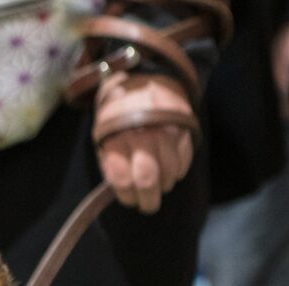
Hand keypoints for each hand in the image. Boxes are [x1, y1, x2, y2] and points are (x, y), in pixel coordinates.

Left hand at [93, 73, 193, 214]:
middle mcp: (141, 133)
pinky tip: (170, 167)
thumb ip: (111, 162)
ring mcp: (165, 129)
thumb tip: (123, 192)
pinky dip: (178, 170)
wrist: (144, 77)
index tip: (130, 200)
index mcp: (116, 137)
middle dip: (148, 200)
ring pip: (169, 172)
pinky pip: (184, 160)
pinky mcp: (184, 126)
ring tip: (160, 183)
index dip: (127, 196)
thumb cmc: (120, 114)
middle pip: (147, 180)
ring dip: (165, 184)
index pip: (123, 180)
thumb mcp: (105, 134)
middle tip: (148, 205)